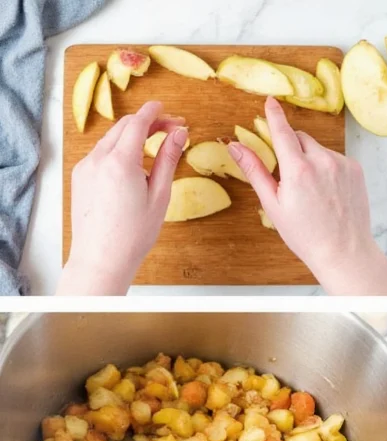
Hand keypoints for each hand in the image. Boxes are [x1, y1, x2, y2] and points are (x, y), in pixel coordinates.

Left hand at [57, 102, 186, 294]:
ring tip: (153, 150)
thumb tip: (179, 133)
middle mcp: (98, 159)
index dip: (155, 112)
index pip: (138, 123)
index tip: (167, 109)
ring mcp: (85, 167)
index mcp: (121, 162)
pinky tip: (133, 169)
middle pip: (123, 126)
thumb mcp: (160, 195)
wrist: (101, 258)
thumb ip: (168, 159)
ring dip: (132, 136)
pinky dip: (118, 151)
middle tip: (170, 129)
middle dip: (146, 122)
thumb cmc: (134, 234)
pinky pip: (101, 154)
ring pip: (111, 139)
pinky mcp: (80, 177)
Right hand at [228, 97, 386, 295]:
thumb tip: (235, 146)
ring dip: (311, 160)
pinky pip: (335, 158)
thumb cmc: (305, 234)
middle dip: (292, 149)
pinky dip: (328, 168)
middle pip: (300, 139)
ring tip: (313, 192)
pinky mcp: (356, 169)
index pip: (282, 131)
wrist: (344, 251)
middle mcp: (322, 161)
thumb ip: (255, 171)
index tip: (270, 101)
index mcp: (297, 170)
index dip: (274, 115)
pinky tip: (328, 192)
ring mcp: (342, 164)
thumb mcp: (273, 205)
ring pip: (318, 149)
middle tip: (290, 178)